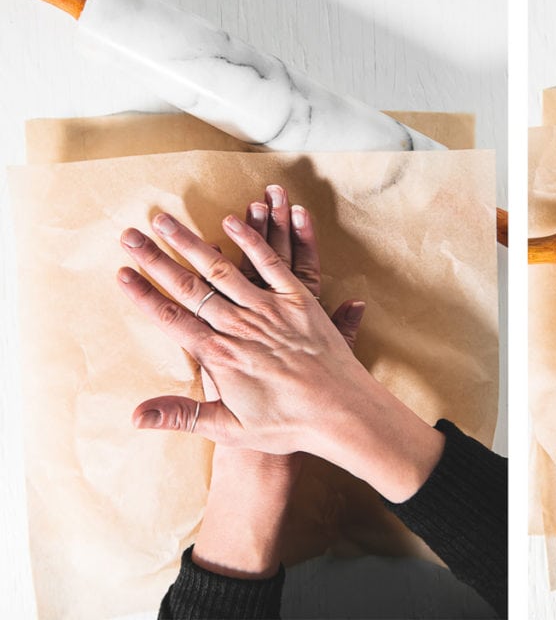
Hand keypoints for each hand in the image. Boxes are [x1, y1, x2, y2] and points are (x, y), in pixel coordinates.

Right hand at [117, 189, 442, 502]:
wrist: (340, 414)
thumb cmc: (287, 426)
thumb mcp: (230, 429)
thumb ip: (181, 416)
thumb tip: (134, 417)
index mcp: (220, 356)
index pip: (171, 319)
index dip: (144, 296)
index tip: (121, 272)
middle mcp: (241, 327)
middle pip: (190, 287)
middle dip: (156, 259)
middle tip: (131, 234)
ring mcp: (270, 310)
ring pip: (224, 269)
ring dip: (193, 242)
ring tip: (167, 220)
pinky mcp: (300, 301)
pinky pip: (273, 264)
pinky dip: (252, 241)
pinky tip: (232, 221)